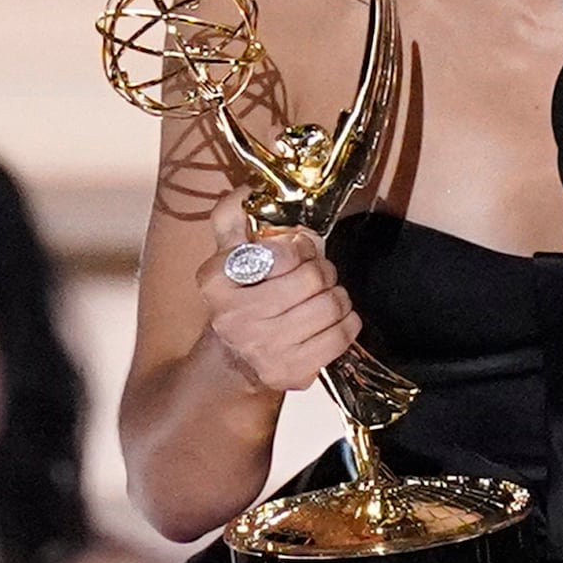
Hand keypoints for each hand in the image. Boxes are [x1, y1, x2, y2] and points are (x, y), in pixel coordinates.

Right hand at [194, 195, 360, 392]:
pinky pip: (339, 337)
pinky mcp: (288, 371)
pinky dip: (348, 322)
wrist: (234, 359)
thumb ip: (233, 216)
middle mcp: (232, 317)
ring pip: (329, 306)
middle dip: (323, 271)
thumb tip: (248, 190)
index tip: (300, 252)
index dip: (301, 247)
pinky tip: (336, 319)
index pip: (281, 253)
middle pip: (310, 279)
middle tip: (319, 274)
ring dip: (338, 296)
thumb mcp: (229, 253)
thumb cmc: (242, 296)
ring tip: (327, 296)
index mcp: (215, 280)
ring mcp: (261, 348)